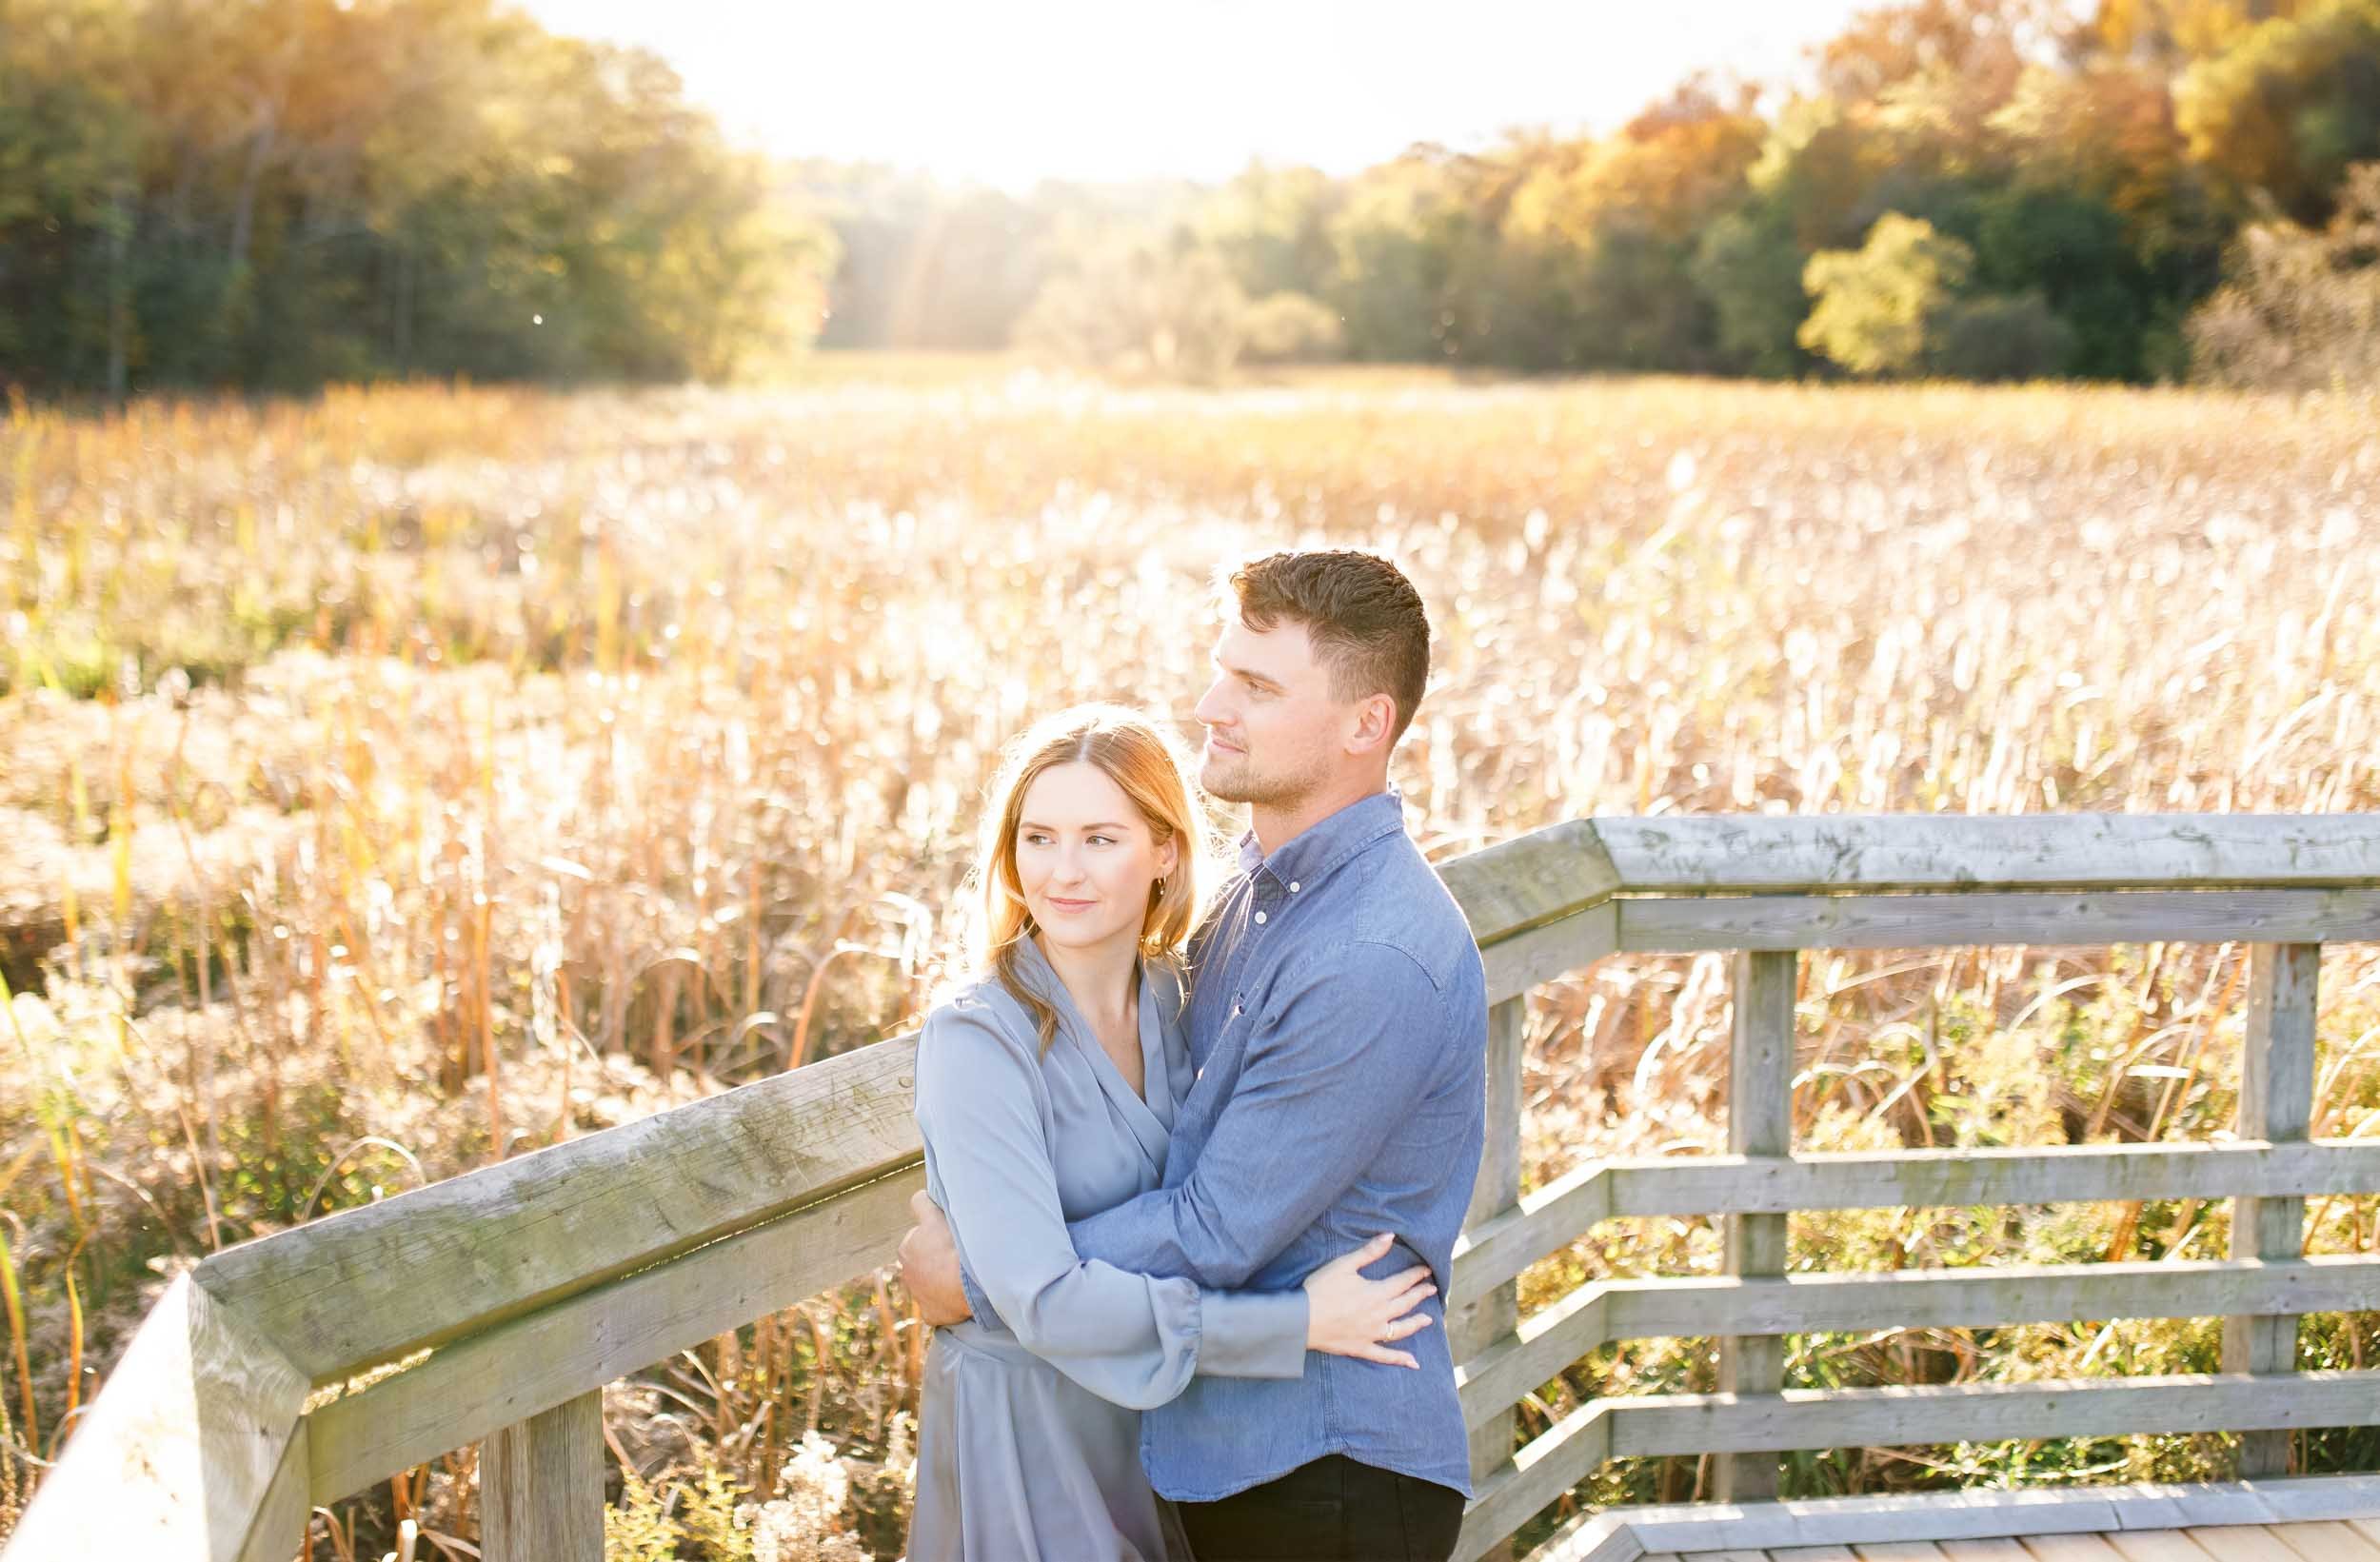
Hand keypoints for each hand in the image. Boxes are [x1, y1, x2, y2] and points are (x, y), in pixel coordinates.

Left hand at [899, 1190, 972, 1325]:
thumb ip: (922, 1204)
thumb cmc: (952, 1247)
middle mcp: (907, 1273)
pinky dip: (946, 1304)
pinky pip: (939, 1307)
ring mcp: (919, 1296)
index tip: (947, 1236)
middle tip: (956, 1256)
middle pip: (923, 1261)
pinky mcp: (931, 1314)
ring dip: (941, 1280)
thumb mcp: (935, 1217)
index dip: (934, 1234)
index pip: (918, 1236)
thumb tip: (919, 1197)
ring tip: (961, 1276)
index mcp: (906, 1248)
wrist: (967, 1285)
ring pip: (931, 1284)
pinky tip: (959, 1297)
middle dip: (934, 1258)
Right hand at [1300, 1232, 1435, 1367]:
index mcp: (1377, 1293)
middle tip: (1431, 1289)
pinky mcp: (1362, 1348)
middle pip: (1405, 1303)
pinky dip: (1400, 1359)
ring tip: (1428, 1319)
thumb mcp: (1344, 1265)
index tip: (1427, 1270)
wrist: (1302, 1320)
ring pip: (1401, 1329)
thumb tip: (1390, 1236)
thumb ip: (1369, 1252)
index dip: (1416, 1275)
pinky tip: (1413, 1363)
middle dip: (1419, 1294)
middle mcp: (1380, 1315)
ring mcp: (1372, 1334)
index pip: (1403, 1282)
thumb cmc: (1321, 1289)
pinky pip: (1385, 1356)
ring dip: (1416, 1323)